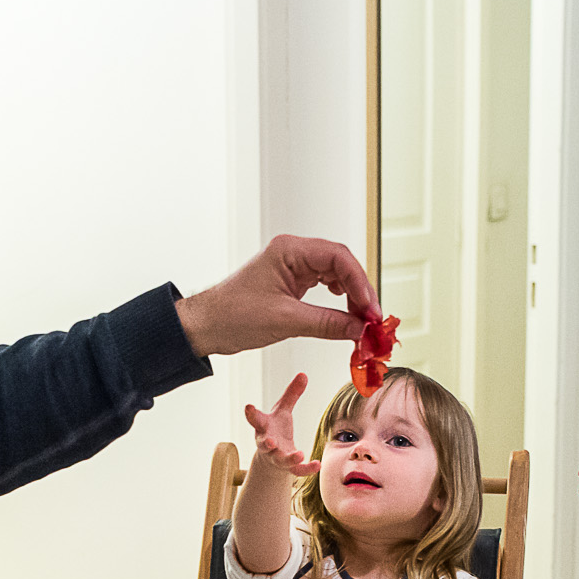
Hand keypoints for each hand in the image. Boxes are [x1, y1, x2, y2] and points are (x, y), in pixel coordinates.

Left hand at [175, 235, 378, 357]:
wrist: (206, 325)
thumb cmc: (232, 316)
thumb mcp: (285, 321)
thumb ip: (327, 324)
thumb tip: (359, 329)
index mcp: (289, 250)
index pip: (338, 258)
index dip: (360, 283)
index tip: (371, 309)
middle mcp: (293, 252)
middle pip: (341, 264)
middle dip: (360, 291)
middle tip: (372, 319)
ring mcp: (293, 266)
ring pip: (336, 275)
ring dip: (352, 296)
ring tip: (362, 320)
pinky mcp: (292, 281)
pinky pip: (324, 285)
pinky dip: (339, 300)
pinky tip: (346, 313)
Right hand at [244, 373, 319, 476]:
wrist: (272, 455)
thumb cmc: (276, 429)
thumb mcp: (283, 410)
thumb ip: (292, 394)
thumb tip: (303, 374)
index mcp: (264, 427)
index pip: (256, 419)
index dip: (251, 413)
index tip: (248, 407)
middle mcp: (268, 443)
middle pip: (264, 444)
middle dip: (266, 443)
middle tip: (269, 442)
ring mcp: (276, 456)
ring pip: (280, 459)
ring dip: (288, 458)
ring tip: (299, 454)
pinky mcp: (287, 467)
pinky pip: (295, 470)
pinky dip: (306, 469)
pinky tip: (317, 465)